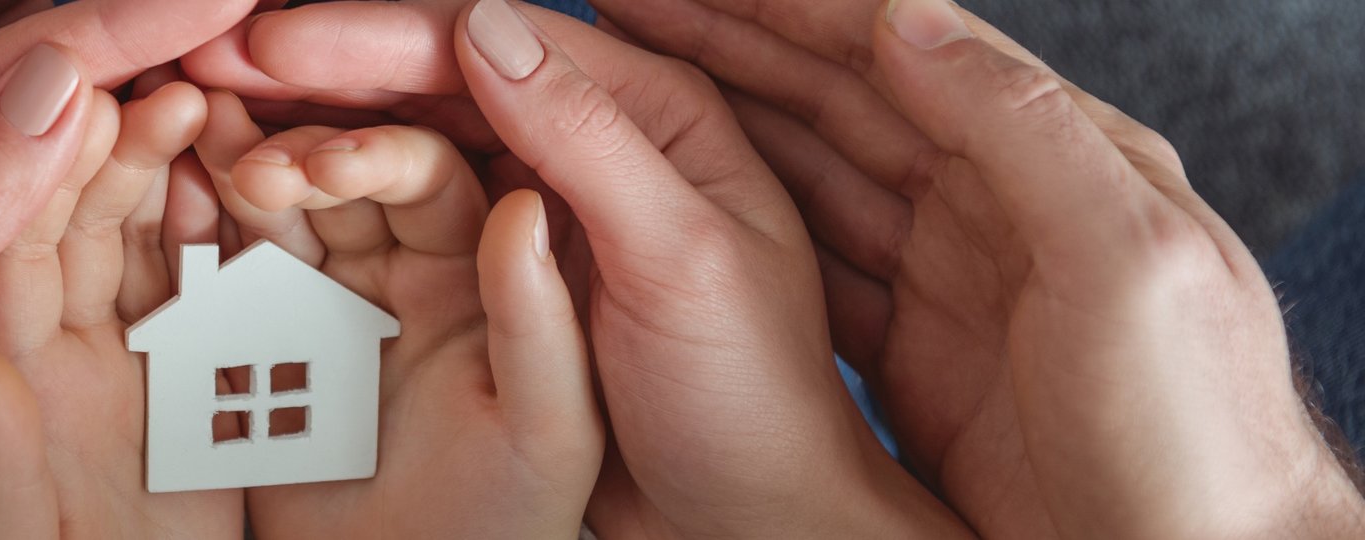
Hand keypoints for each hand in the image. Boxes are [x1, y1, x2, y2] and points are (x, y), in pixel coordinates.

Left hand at [0, 0, 255, 535]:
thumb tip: (57, 80)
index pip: (4, 76)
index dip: (112, 27)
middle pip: (59, 106)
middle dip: (149, 55)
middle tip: (240, 20)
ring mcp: (3, 279)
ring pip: (106, 174)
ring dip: (174, 131)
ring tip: (237, 95)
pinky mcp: (60, 343)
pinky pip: (133, 255)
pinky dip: (185, 212)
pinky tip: (227, 180)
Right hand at [189, 1, 959, 535]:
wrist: (745, 524)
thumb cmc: (744, 396)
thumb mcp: (679, 257)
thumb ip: (589, 140)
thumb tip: (486, 30)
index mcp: (646, 116)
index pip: (489, 47)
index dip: (375, 37)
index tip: (273, 40)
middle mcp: (581, 146)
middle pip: (431, 81)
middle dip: (319, 70)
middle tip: (215, 68)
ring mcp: (531, 213)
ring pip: (400, 143)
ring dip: (308, 133)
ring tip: (212, 134)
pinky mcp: (496, 280)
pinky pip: (397, 221)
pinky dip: (324, 204)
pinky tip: (254, 198)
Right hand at [190, 92, 600, 537]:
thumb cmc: (511, 523)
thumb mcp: (552, 426)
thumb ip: (538, 321)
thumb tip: (528, 205)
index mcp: (473, 272)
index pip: (426, 178)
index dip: (374, 153)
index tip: (325, 164)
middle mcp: (397, 272)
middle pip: (338, 180)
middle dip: (289, 154)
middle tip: (242, 158)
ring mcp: (323, 308)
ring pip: (274, 218)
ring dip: (232, 176)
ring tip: (187, 137)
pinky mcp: (261, 352)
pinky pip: (223, 284)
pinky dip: (192, 241)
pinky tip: (164, 205)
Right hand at [596, 0, 1364, 534]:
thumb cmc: (1193, 433)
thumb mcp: (1127, 261)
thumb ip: (1025, 130)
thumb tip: (908, 22)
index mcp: (1055, 162)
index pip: (902, 52)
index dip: (789, 9)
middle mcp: (999, 211)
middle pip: (843, 102)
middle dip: (734, 47)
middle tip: (632, 11)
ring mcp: (955, 289)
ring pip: (817, 180)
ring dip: (726, 125)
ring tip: (635, 85)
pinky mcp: (920, 367)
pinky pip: (817, 275)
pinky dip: (748, 233)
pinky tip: (688, 210)